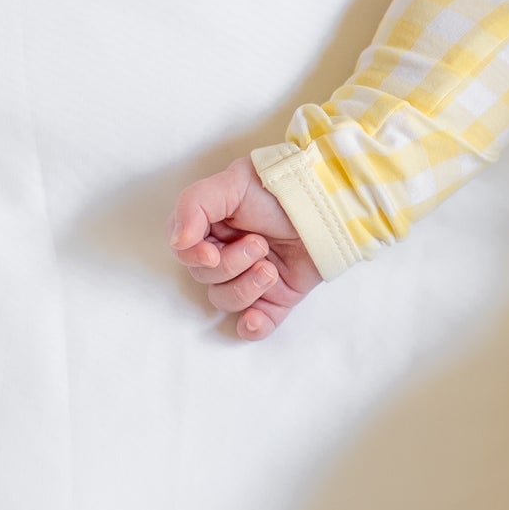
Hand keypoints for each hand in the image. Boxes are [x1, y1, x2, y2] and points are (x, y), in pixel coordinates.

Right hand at [168, 155, 322, 337]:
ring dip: (246, 289)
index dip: (194, 258)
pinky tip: (255, 319)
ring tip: (270, 269)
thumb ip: (195, 204)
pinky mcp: (276, 297)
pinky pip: (256, 325)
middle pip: (206, 278)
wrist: (330, 203)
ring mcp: (251, 278)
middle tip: (259, 245)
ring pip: (226, 301)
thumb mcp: (234, 182)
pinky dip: (252, 327)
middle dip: (231, 265)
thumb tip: (178, 242)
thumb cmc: (280, 187)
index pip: (185, 253)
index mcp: (210, 228)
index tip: (211, 253)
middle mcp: (227, 255)